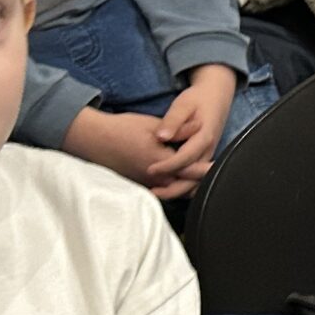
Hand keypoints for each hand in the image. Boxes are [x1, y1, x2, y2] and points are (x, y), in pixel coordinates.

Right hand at [65, 105, 207, 200]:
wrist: (95, 139)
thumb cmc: (123, 129)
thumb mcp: (154, 125)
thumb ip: (179, 129)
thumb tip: (199, 126)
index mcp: (161, 162)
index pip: (191, 171)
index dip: (207, 170)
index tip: (219, 168)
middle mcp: (155, 178)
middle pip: (186, 186)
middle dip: (200, 181)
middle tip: (214, 174)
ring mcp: (147, 183)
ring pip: (174, 189)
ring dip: (187, 184)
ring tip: (201, 178)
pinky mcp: (140, 183)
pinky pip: (162, 188)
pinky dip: (173, 184)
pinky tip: (180, 179)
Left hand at [150, 65, 239, 191]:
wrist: (216, 96)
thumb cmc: (198, 99)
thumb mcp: (183, 104)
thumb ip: (172, 121)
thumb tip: (161, 137)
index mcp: (204, 137)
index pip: (185, 158)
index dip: (167, 166)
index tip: (150, 170)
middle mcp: (208, 151)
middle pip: (193, 178)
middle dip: (173, 188)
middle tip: (152, 192)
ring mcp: (207, 156)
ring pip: (197, 181)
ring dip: (178, 190)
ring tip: (158, 193)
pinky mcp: (204, 158)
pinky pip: (196, 178)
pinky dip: (183, 185)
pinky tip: (167, 186)